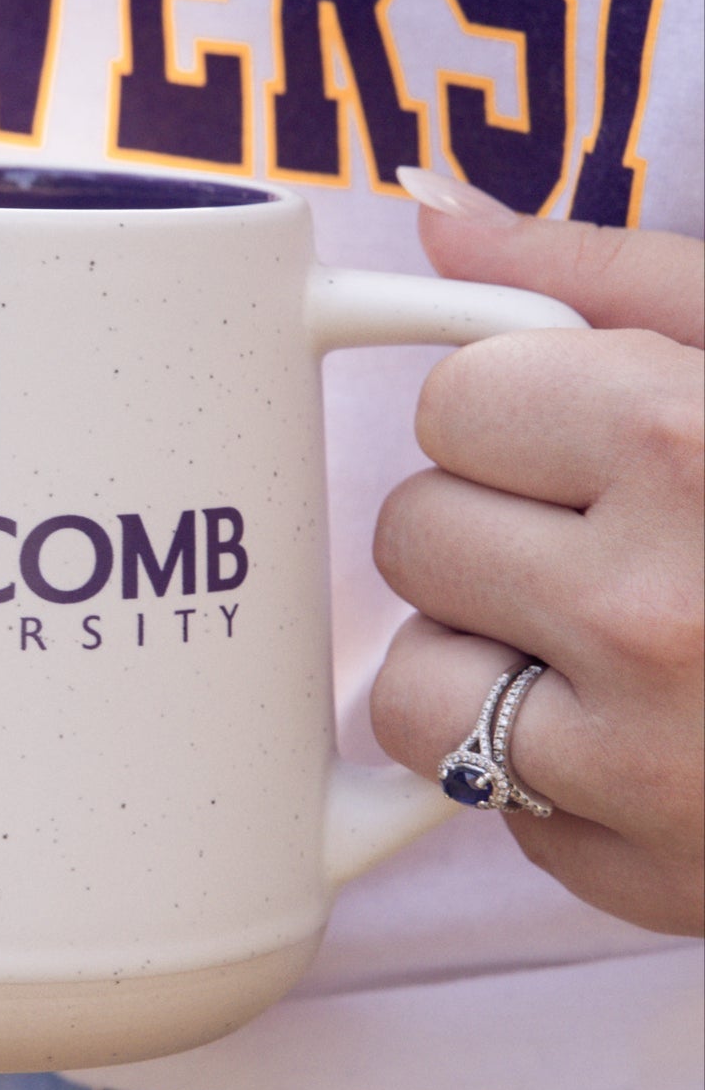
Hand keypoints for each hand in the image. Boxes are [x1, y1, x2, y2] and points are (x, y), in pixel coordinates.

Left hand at [371, 190, 703, 936]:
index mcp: (685, 447)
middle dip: (495, 527)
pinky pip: (490, 804)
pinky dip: (552, 771)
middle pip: (415, 538)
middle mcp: (653, 613)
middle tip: (620, 538)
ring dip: (489, 658)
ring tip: (618, 640)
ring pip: (413, 687)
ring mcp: (647, 767)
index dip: (522, 412)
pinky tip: (663, 734)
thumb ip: (609, 273)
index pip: (452, 405)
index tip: (596, 437)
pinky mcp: (647, 879)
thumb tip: (438, 210)